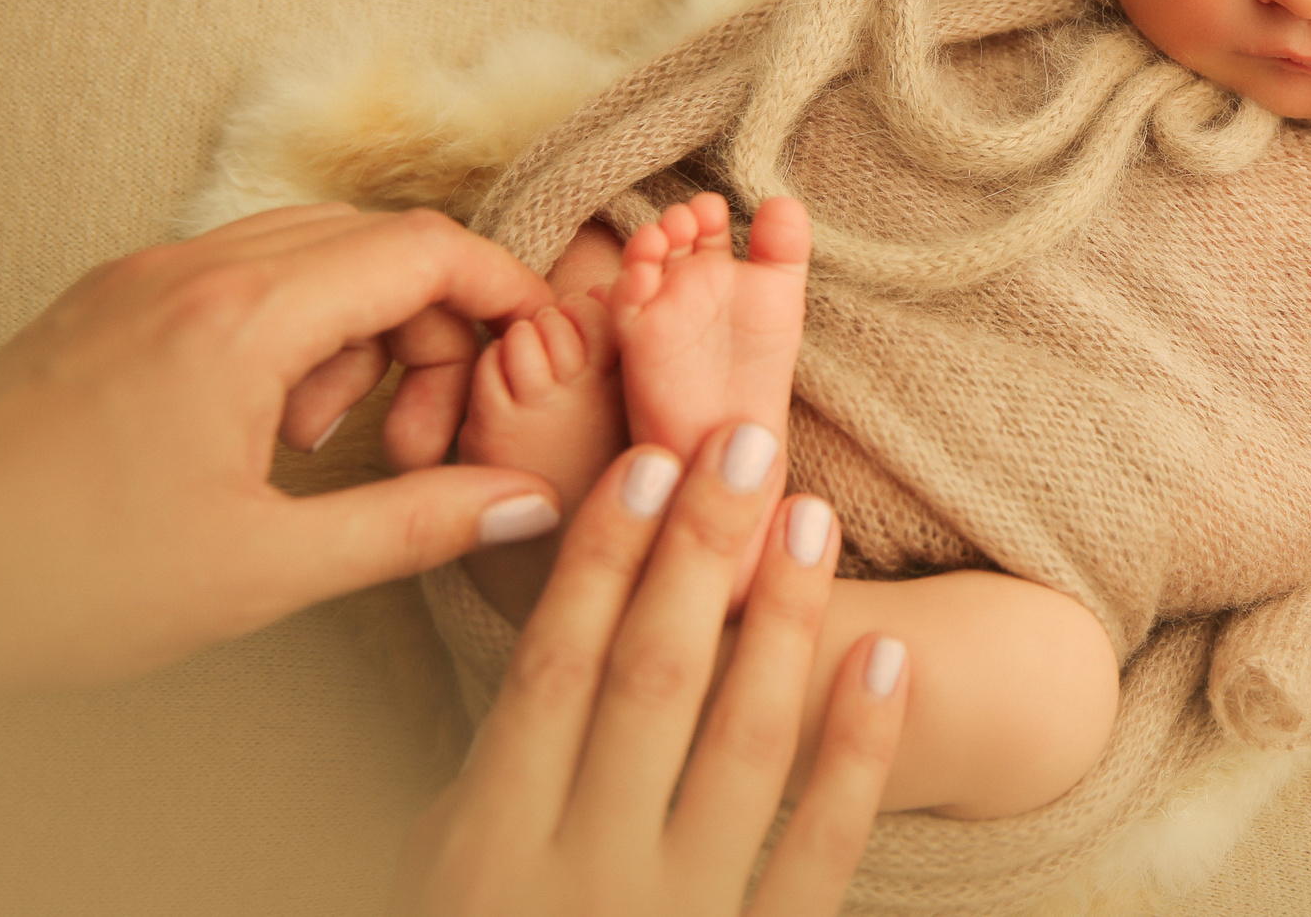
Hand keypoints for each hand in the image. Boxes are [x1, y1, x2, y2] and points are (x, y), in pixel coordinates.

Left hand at [0, 204, 564, 690]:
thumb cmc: (57, 580)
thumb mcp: (260, 569)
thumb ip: (411, 524)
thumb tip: (525, 503)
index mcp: (243, 320)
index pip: (424, 247)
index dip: (504, 289)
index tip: (536, 350)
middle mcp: (196, 268)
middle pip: (378, 241)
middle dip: (433, 327)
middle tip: (421, 437)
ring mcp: (145, 274)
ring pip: (312, 251)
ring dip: (359, 330)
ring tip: (323, 442)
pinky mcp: (111, 298)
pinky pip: (243, 271)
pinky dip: (290, 330)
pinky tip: (262, 425)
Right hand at [396, 430, 905, 916]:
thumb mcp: (425, 888)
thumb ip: (480, 788)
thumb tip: (542, 654)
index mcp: (483, 854)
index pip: (551, 674)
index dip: (598, 561)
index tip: (646, 462)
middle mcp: (578, 881)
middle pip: (651, 681)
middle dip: (699, 553)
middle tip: (745, 438)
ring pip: (742, 746)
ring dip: (783, 623)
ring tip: (813, 518)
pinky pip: (817, 852)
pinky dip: (858, 755)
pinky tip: (886, 661)